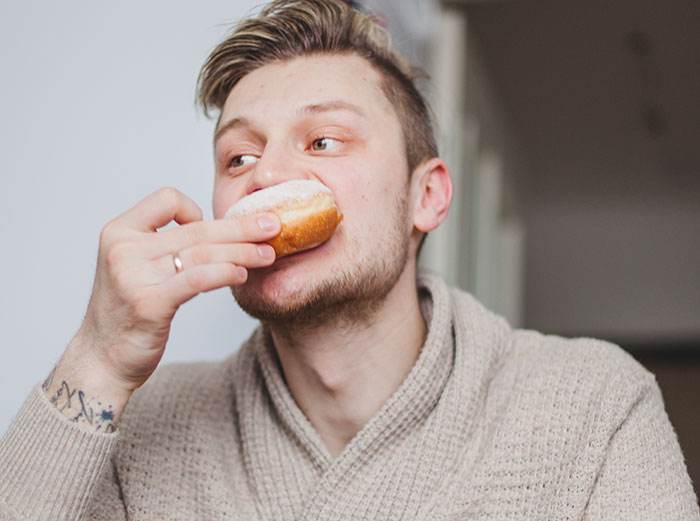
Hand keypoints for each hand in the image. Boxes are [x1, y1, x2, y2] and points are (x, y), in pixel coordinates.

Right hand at [44, 187, 279, 428]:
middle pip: (196, 230)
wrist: (101, 359)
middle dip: (241, 228)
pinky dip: (225, 273)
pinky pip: (197, 279)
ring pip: (202, 253)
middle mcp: (123, 250)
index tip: (211, 229)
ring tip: (268, 254)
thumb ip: (164, 245)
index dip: (195, 209)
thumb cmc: (126, 312)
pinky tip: (243, 274)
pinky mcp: (149, 304)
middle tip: (273, 226)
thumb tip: (219, 231)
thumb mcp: (135, 267)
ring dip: (243, 252)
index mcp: (119, 232)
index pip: (166, 199)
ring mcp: (134, 276)